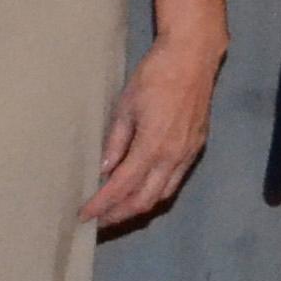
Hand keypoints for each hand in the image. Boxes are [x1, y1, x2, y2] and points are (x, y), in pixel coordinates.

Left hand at [85, 33, 220, 224]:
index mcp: (153, 146)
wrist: (192, 58)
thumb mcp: (125, 106)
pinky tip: (141, 192)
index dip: (102, 204)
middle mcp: (173, 157)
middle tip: (98, 222)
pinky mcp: (196, 149)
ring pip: (163, 195)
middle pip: (145, 200)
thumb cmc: (154, 77)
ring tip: (116, 212)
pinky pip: (175, 182)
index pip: (122, 186)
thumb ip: (115, 142)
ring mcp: (188, 154)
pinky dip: (156, 193)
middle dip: (120, 214)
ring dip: (138, 208)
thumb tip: (103, 171)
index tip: (84, 215)